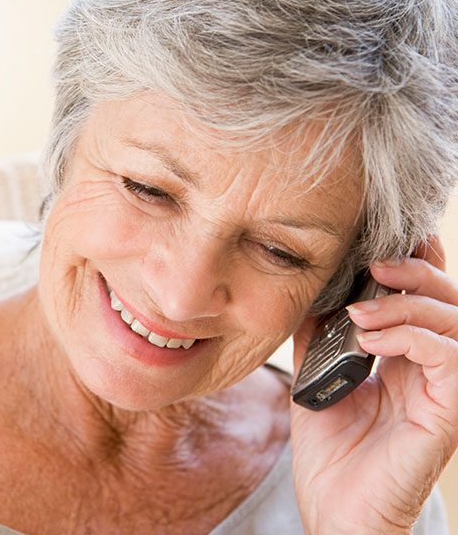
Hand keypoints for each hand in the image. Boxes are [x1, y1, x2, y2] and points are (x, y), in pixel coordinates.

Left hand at [289, 236, 457, 534]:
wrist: (336, 510)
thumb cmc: (332, 453)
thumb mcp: (317, 378)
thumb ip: (319, 336)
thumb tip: (308, 292)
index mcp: (407, 358)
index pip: (424, 298)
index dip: (414, 264)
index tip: (381, 241)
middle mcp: (433, 369)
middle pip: (450, 299)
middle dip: (416, 271)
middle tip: (374, 265)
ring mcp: (445, 390)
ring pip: (456, 321)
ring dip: (407, 304)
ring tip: (360, 312)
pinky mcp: (448, 413)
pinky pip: (450, 357)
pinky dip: (412, 337)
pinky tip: (372, 339)